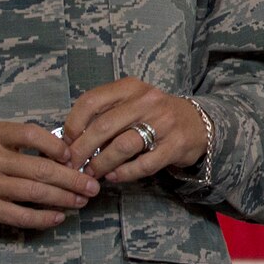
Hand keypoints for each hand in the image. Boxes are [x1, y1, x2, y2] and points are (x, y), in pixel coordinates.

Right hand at [0, 121, 98, 229]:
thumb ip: (22, 140)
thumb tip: (64, 151)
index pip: (31, 135)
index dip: (57, 146)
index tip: (74, 156)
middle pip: (39, 169)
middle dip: (72, 179)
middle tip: (93, 186)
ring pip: (34, 193)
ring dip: (63, 199)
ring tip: (82, 201)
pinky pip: (19, 215)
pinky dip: (42, 217)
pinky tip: (58, 217)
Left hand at [62, 78, 210, 185]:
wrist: (197, 123)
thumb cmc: (154, 115)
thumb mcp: (131, 103)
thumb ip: (106, 115)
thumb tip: (71, 140)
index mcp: (131, 87)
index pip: (92, 100)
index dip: (73, 124)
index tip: (66, 142)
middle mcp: (148, 101)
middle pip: (104, 126)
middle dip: (82, 150)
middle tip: (71, 165)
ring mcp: (164, 123)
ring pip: (123, 146)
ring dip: (101, 164)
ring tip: (91, 174)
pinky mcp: (176, 145)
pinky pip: (145, 164)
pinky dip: (125, 173)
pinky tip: (114, 176)